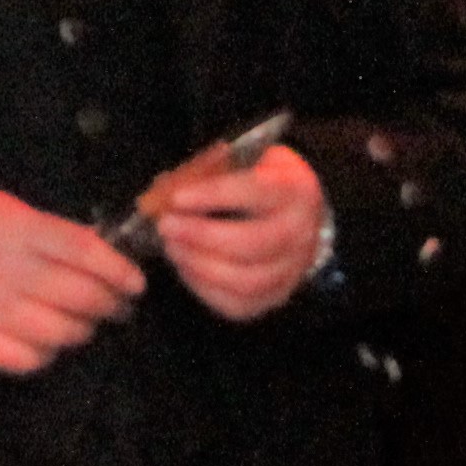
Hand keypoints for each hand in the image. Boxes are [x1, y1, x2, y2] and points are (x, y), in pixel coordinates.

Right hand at [0, 189, 143, 373]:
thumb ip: (47, 227)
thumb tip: (96, 246)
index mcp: (19, 231)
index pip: (85, 252)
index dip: (118, 270)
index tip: (135, 283)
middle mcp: (13, 272)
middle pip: (82, 296)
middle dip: (110, 305)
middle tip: (119, 308)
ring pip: (64, 332)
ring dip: (83, 331)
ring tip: (85, 325)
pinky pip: (32, 359)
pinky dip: (48, 354)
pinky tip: (48, 343)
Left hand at [153, 140, 327, 322]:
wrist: (296, 215)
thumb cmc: (262, 184)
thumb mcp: (245, 161)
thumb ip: (209, 171)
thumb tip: (164, 190)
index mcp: (296, 190)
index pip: (256, 192)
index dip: (213, 196)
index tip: (177, 198)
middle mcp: (301, 233)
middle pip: (251, 243)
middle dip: (201, 236)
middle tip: (167, 226)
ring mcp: (292, 270)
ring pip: (246, 281)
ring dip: (199, 265)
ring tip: (172, 247)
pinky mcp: (275, 296)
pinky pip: (237, 304)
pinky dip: (204, 288)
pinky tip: (186, 267)